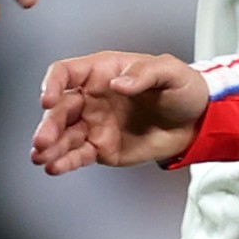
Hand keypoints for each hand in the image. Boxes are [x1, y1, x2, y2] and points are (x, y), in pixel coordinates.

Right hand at [31, 51, 208, 172]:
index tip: (48, 99)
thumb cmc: (182, 88)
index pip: (66, 73)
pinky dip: (66, 161)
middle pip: (60, 109)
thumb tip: (117, 85)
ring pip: (64, 135)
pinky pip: (78, 155)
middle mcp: (91, 98)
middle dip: (49, 125)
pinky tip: (55, 167)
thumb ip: (144, 74)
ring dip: (50, 146)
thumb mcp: (169, 71)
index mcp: (101, 72)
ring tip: (41, 158)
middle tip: (42, 140)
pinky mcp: (101, 148)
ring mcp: (94, 124)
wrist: (196, 122)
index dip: (53, 84)